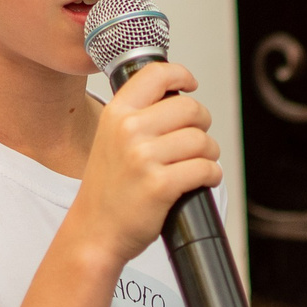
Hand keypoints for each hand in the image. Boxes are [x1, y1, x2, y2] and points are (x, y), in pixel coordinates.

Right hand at [69, 61, 218, 265]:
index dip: (181, 75)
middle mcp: (128, 130)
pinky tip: (204, 180)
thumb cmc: (108, 189)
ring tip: (201, 163)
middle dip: (203, 124)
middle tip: (198, 139)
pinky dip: (212, 175)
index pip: (156, 74)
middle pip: (189, 108)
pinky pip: (205, 169)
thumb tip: (178, 96)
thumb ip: (137, 115)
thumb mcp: (110, 138)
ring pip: (202, 140)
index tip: (190, 85)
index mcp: (116, 113)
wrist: (94, 232)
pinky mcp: (160, 185)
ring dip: (210, 153)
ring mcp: (143, 158)